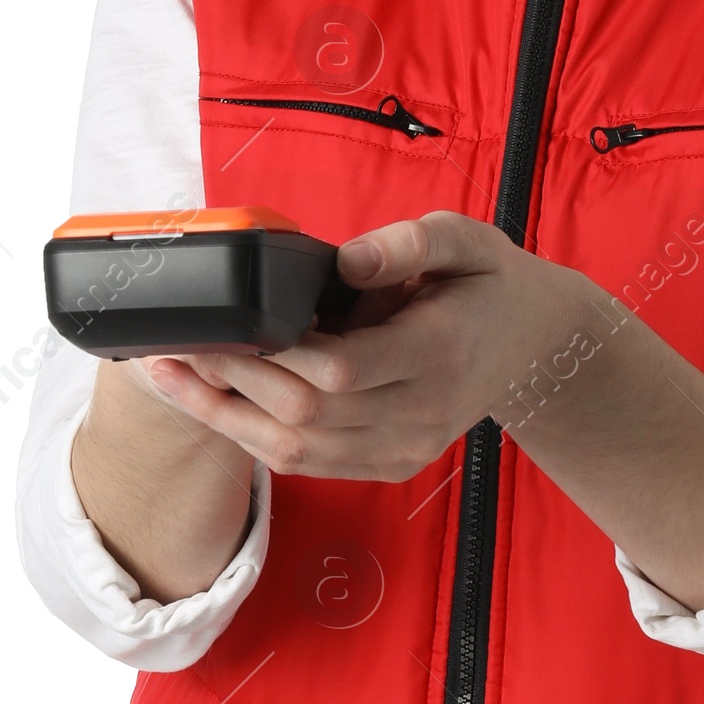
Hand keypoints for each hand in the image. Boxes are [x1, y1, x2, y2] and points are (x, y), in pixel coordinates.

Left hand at [141, 213, 595, 482]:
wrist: (533, 347)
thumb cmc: (487, 284)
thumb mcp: (466, 239)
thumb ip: (410, 243)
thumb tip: (348, 263)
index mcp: (439, 350)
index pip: (341, 369)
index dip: (270, 352)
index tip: (221, 322)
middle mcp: (422, 411)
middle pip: (306, 414)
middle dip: (230, 379)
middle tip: (175, 341)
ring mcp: (406, 447)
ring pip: (296, 450)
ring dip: (224, 414)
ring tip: (170, 373)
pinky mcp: (390, 465)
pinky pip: (307, 464)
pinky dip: (251, 436)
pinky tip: (212, 403)